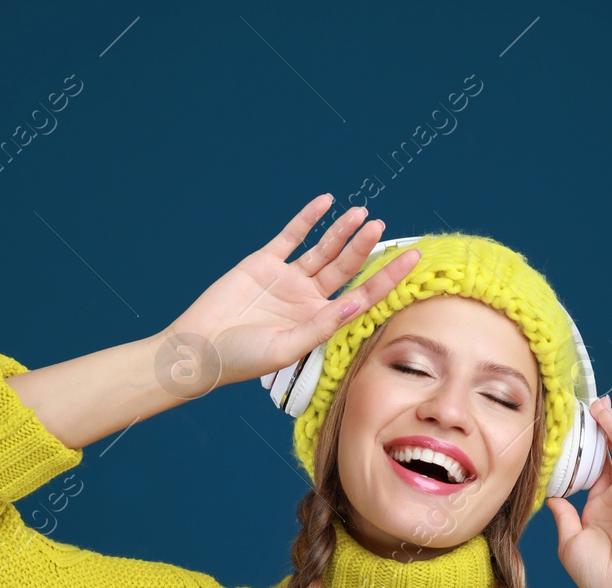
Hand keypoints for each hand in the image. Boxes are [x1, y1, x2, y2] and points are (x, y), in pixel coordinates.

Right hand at [165, 193, 420, 387]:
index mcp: (319, 323)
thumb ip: (321, 326)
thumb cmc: (241, 359)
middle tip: (382, 227)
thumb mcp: (286, 348)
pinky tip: (326, 203)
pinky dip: (308, 219)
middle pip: (346, 269)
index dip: (388, 278)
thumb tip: (356, 306)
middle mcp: (308, 300)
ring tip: (363, 214)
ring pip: (323, 250)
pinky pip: (291, 236)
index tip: (413, 259)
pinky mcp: (263, 263)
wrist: (198, 348)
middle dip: (365, 248)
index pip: (363, 296)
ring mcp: (287, 280)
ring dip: (342, 232)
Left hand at [543, 396, 611, 587]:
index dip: (573, 457)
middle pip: (600, 456)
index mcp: (596, 511)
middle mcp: (611, 496)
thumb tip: (553, 497)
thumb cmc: (602, 573)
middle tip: (578, 412)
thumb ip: (564, 517)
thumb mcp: (571, 543)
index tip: (559, 441)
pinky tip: (603, 412)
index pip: (584, 475)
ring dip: (606, 425)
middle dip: (591, 434)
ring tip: (593, 403)